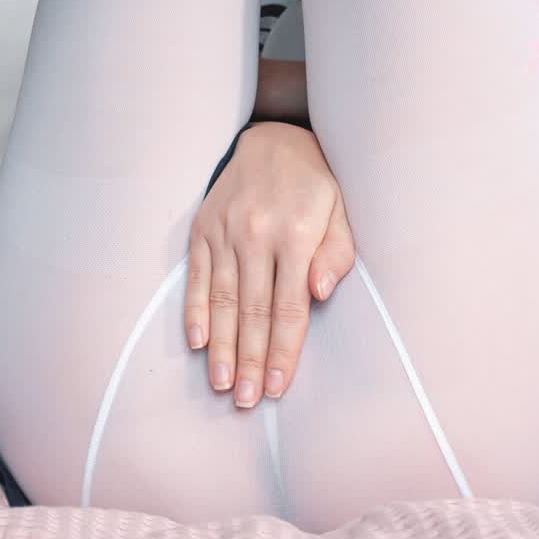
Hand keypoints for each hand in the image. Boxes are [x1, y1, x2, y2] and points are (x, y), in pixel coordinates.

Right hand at [185, 121, 355, 407]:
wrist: (275, 137)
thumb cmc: (317, 184)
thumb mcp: (342, 210)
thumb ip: (337, 252)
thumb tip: (320, 294)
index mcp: (298, 233)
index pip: (289, 306)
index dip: (284, 350)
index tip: (279, 387)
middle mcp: (257, 233)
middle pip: (254, 311)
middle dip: (251, 360)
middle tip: (247, 402)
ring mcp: (225, 230)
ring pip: (223, 300)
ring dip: (222, 347)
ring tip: (223, 385)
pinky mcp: (202, 227)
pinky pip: (197, 276)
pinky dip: (197, 311)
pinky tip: (198, 343)